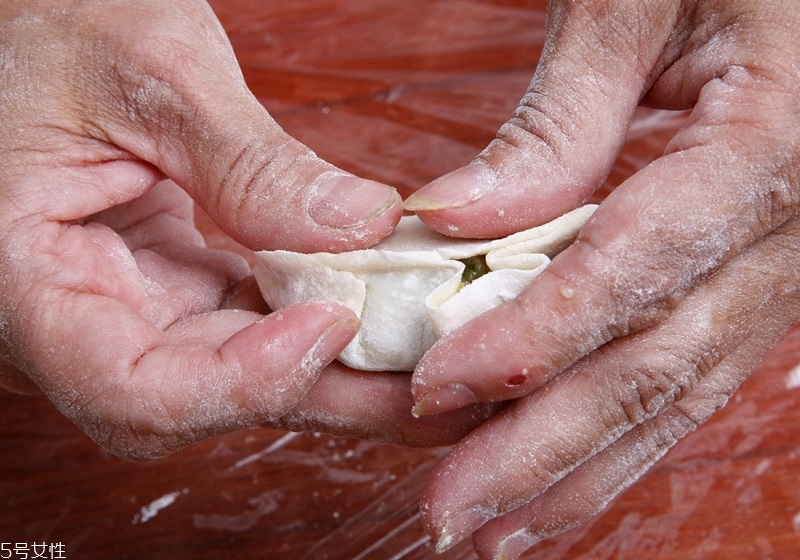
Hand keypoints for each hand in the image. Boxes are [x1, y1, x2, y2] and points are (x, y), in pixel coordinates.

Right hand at [0, 0, 413, 459]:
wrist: (41, 26)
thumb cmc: (56, 31)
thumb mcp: (151, 73)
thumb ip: (247, 162)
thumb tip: (358, 227)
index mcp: (29, 278)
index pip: (130, 386)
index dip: (236, 382)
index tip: (331, 324)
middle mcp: (83, 317)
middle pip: (205, 399)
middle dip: (322, 395)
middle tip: (430, 388)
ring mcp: (138, 305)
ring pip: (244, 373)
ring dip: (340, 375)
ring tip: (431, 362)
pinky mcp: (183, 286)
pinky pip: (258, 324)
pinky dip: (324, 323)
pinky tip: (391, 317)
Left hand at [404, 0, 799, 555]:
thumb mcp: (633, 7)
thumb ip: (553, 126)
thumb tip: (455, 222)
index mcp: (769, 145)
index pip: (634, 267)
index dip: (533, 338)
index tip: (436, 386)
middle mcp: (790, 230)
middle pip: (656, 363)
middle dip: (544, 448)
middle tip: (450, 511)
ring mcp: (779, 268)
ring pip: (677, 393)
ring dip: (578, 471)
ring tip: (494, 528)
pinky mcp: (752, 282)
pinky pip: (688, 374)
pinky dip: (619, 438)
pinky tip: (561, 481)